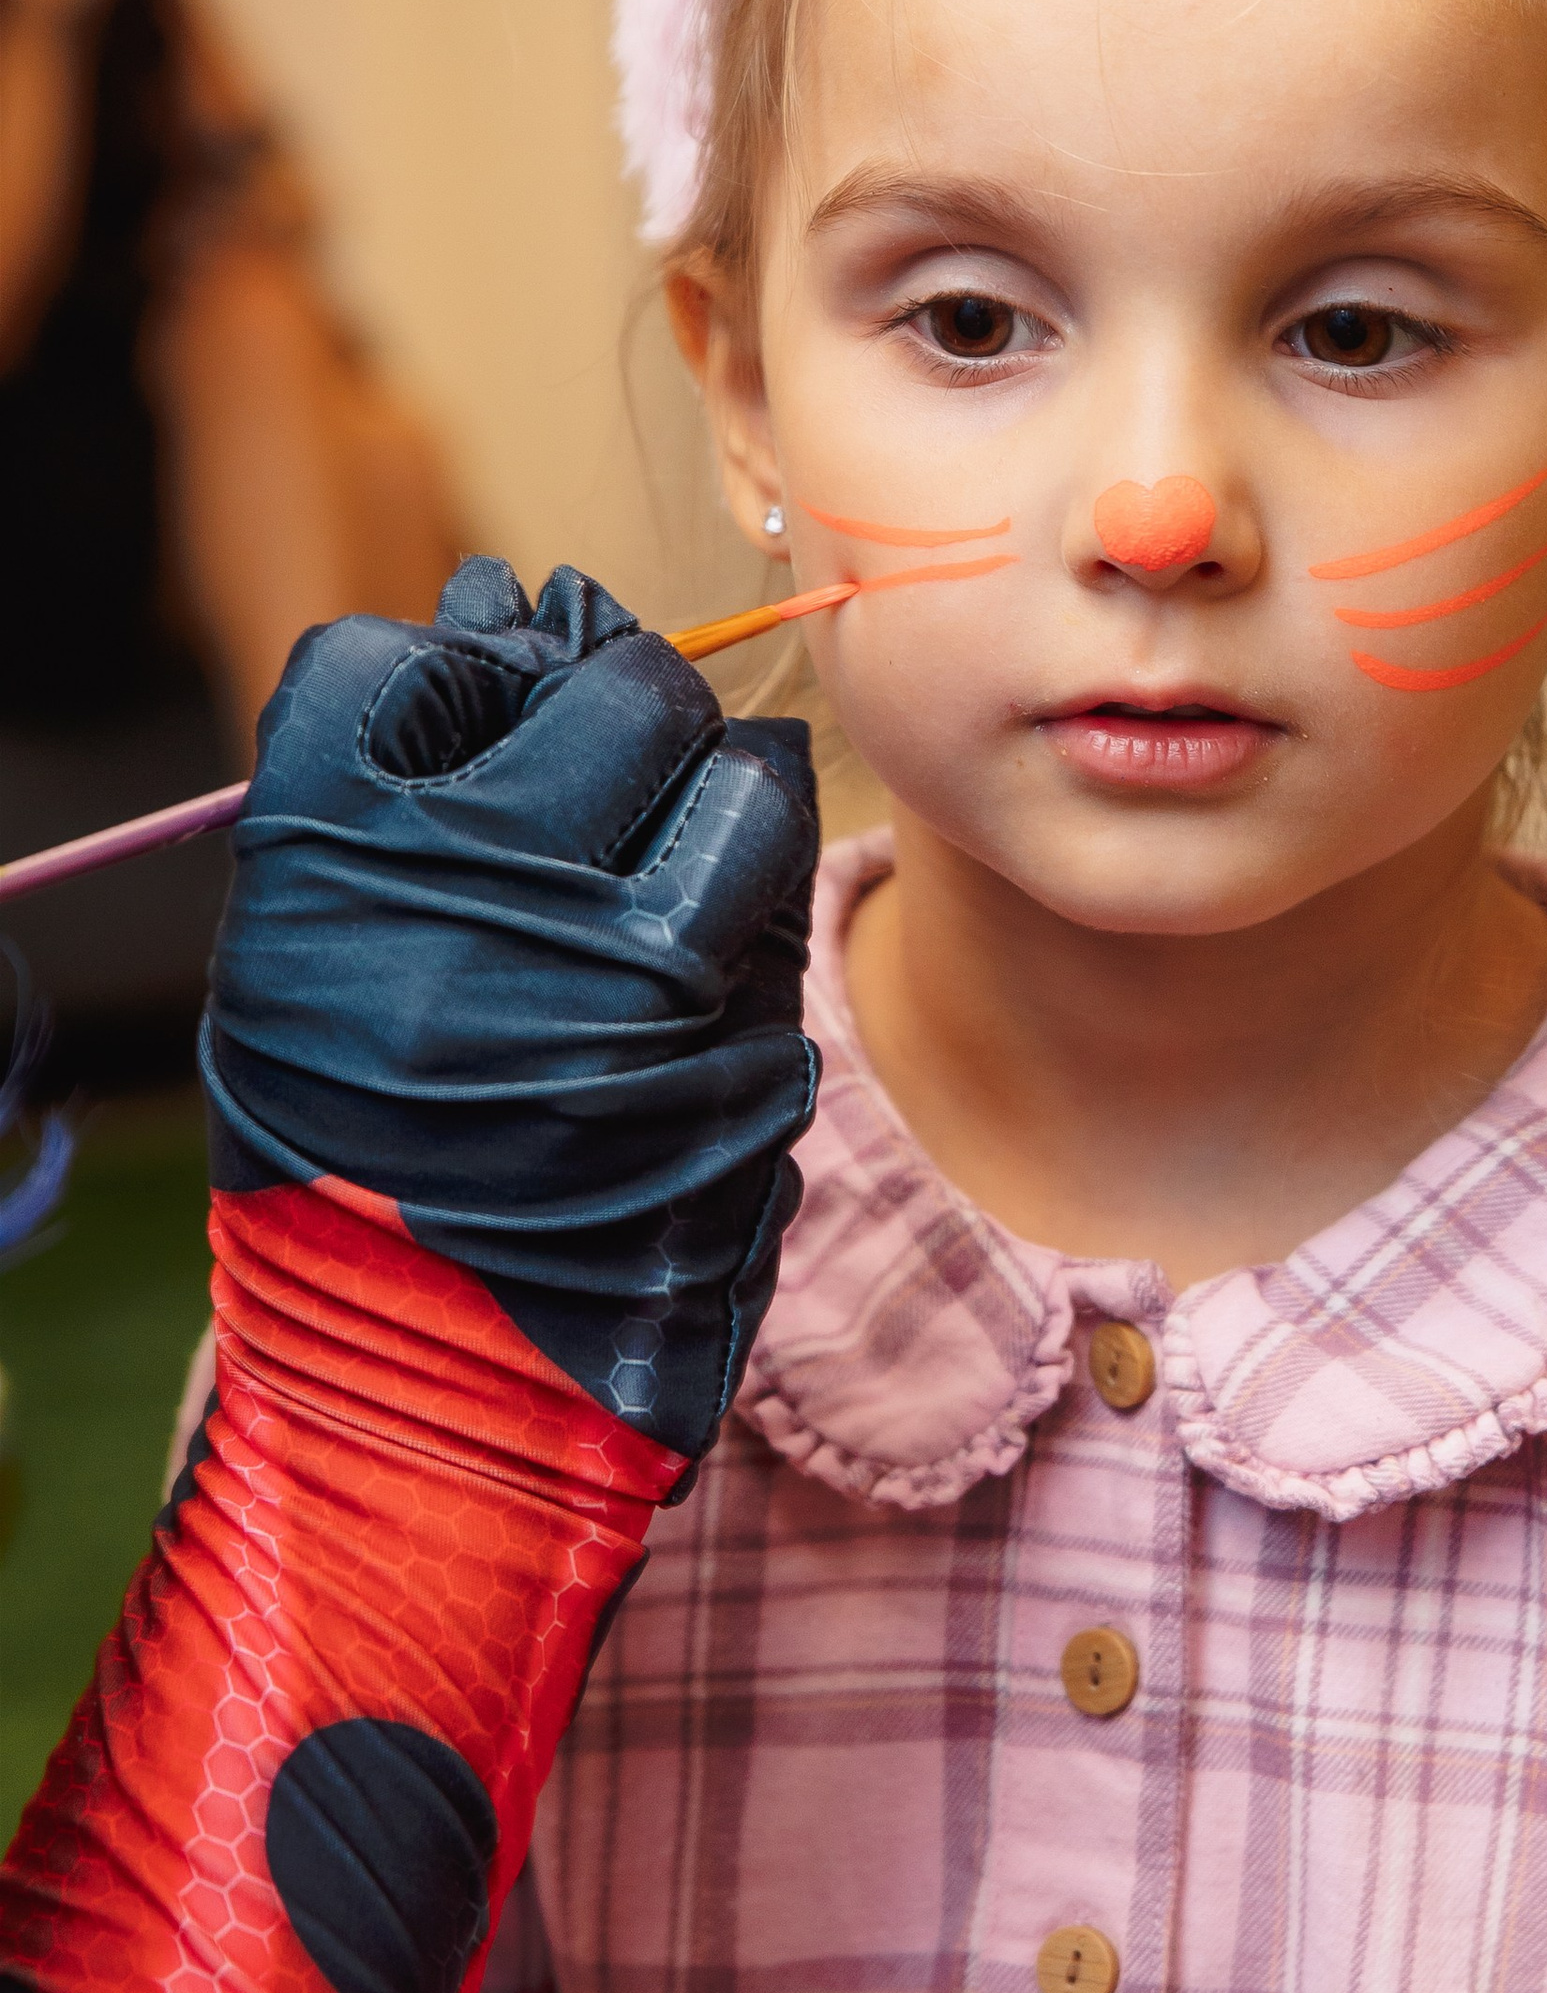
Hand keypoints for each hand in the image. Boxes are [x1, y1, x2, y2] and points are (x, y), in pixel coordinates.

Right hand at [202, 557, 820, 1456]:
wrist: (422, 1384)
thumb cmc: (359, 1150)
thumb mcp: (316, 960)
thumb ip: (402, 779)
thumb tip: (517, 608)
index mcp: (338, 868)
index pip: (423, 659)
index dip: (477, 662)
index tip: (496, 702)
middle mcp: (492, 911)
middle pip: (628, 698)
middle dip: (635, 714)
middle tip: (613, 771)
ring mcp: (637, 993)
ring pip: (748, 797)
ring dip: (725, 813)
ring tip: (658, 891)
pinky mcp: (745, 1072)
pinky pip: (784, 938)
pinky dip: (752, 948)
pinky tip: (685, 1014)